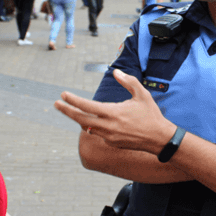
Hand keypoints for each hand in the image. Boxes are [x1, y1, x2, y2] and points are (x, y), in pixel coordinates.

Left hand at [55, 69, 174, 153]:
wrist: (159, 139)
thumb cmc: (151, 115)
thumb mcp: (142, 94)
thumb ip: (128, 81)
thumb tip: (115, 72)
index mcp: (113, 112)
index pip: (87, 106)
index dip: (73, 100)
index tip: (63, 95)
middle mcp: (108, 126)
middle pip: (80, 119)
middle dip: (67, 111)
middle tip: (56, 104)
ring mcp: (109, 137)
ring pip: (87, 127)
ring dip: (78, 119)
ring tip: (71, 111)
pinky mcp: (112, 143)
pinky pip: (98, 133)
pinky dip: (93, 126)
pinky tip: (93, 121)